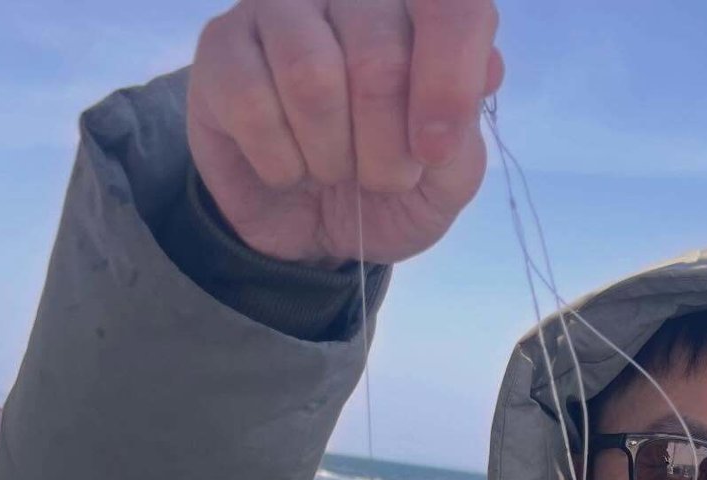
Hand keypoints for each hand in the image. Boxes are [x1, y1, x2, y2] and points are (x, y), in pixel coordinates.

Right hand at [188, 0, 503, 264]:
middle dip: (386, 151)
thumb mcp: (444, 182)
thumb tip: (485, 69)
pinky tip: (286, 166)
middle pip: (379, 58)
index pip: (451, 7)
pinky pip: (253, 103)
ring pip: (311, 76)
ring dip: (330, 156)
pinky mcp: (221, 46)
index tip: (432, 154)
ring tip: (331, 169)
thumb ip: (467, 132)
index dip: (449, 83)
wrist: (311, 229)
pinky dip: (280, 162)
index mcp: (414, 11)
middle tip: (378, 177)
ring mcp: (278, 9)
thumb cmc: (385, 189)